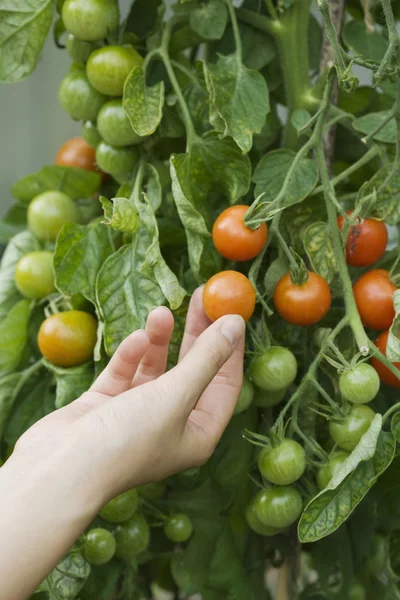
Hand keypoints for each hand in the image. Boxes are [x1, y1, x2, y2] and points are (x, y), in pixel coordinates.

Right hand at [14, 287, 244, 501]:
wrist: (59, 468)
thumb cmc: (128, 439)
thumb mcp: (176, 395)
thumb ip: (206, 358)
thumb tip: (237, 324)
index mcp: (198, 433)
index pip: (225, 383)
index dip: (229, 347)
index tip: (231, 311)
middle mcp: (172, 425)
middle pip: (192, 370)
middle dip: (195, 334)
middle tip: (200, 297)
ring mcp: (137, 415)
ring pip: (156, 368)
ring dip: (159, 341)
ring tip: (159, 313)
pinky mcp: (106, 405)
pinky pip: (125, 373)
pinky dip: (131, 356)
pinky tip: (135, 340)